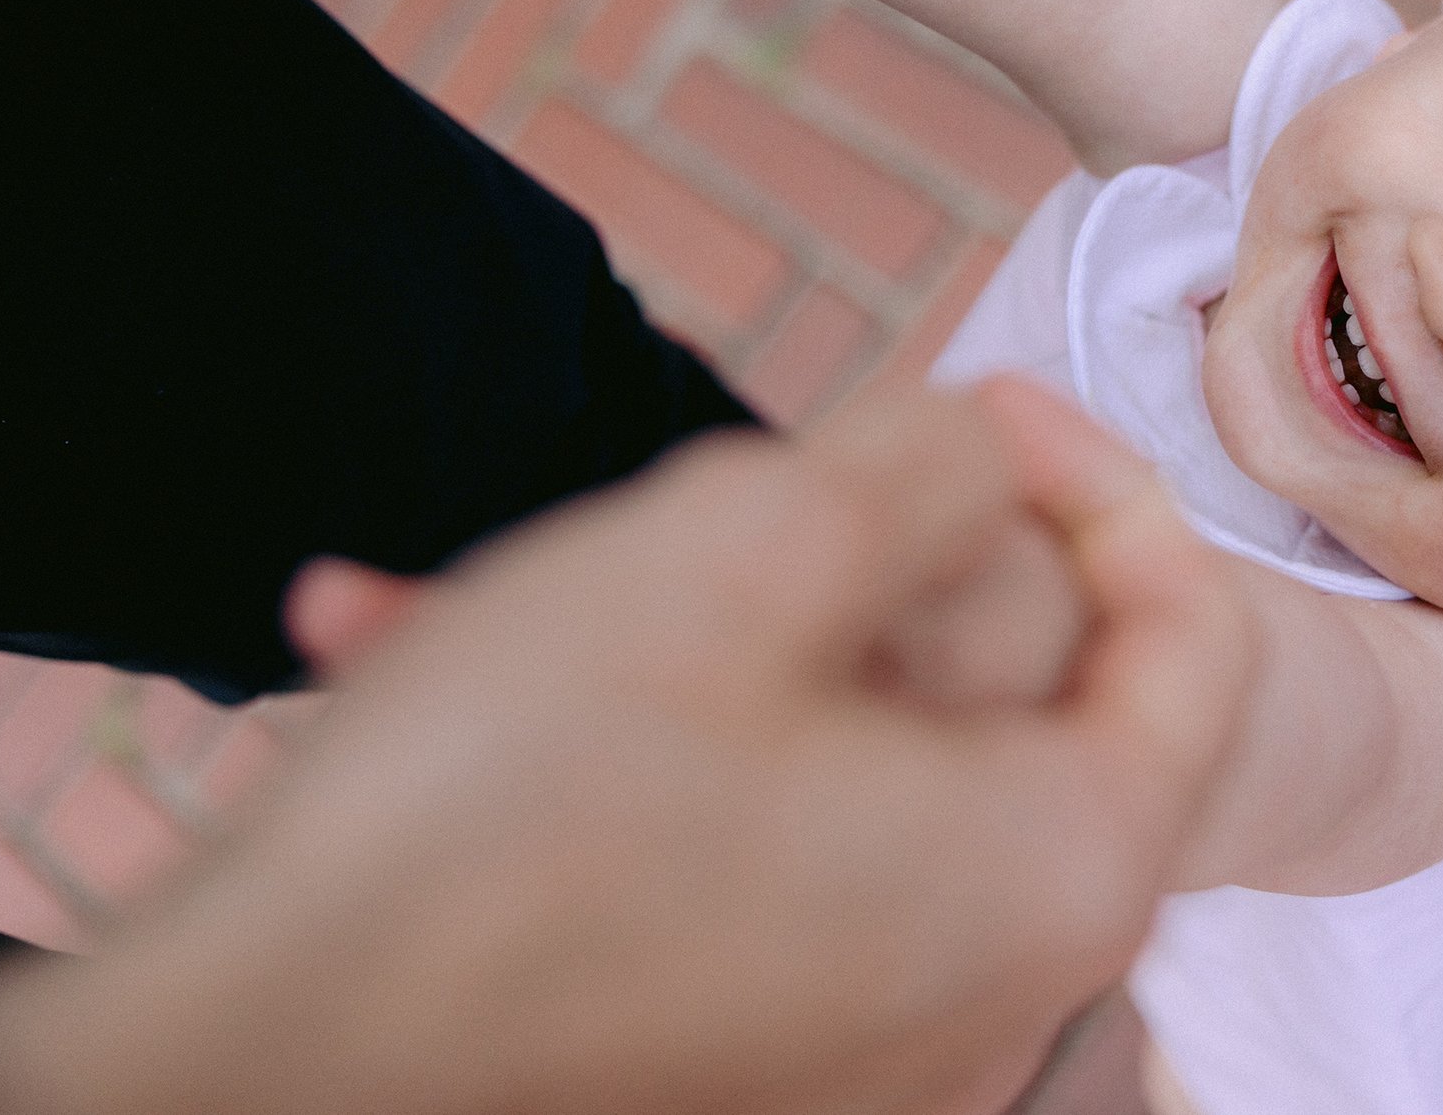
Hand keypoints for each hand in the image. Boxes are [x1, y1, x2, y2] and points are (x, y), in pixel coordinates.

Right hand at [0, 380, 1252, 1114]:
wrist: (248, 1071)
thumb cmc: (509, 812)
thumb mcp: (747, 547)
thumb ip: (931, 465)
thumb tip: (985, 452)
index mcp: (1059, 872)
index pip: (1195, 635)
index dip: (1096, 472)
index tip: (972, 394)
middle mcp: (996, 992)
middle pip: (1003, 693)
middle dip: (850, 553)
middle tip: (716, 489)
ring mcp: (872, 1048)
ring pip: (836, 755)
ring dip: (696, 635)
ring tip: (509, 583)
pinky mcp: (750, 1060)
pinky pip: (740, 849)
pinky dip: (636, 748)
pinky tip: (437, 662)